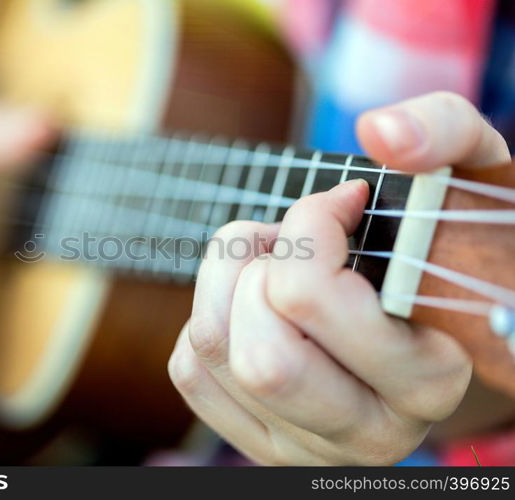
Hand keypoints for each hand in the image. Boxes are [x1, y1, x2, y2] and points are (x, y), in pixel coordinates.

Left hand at [168, 92, 510, 464]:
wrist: (441, 321)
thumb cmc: (448, 250)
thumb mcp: (470, 183)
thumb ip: (446, 135)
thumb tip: (380, 133)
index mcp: (425, 380)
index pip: (311, 300)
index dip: (308, 227)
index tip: (341, 201)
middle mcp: (365, 432)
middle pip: (258, 351)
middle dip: (259, 266)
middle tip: (295, 241)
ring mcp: (304, 444)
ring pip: (214, 352)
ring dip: (225, 279)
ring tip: (271, 262)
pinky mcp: (259, 440)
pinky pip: (192, 370)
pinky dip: (209, 315)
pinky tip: (253, 304)